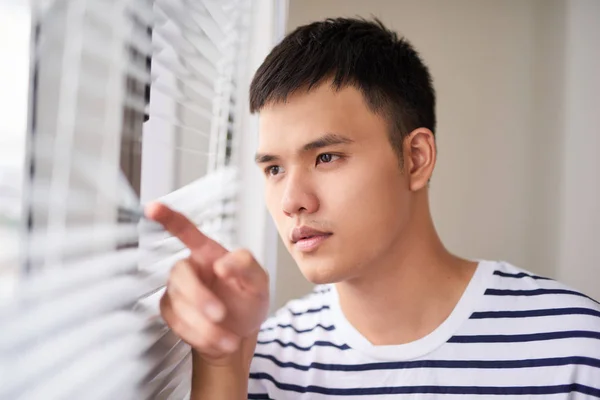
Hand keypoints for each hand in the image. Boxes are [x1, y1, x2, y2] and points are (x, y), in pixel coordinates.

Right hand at [145, 202, 269, 364]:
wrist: (241, 335)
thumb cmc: (248, 300)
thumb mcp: (259, 281)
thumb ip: (246, 266)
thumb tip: (221, 264)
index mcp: (208, 252)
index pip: (185, 230)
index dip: (168, 218)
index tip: (153, 208)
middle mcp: (189, 268)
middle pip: (179, 274)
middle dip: (198, 298)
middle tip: (220, 315)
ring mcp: (177, 291)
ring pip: (177, 303)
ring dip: (204, 325)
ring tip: (228, 338)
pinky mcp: (171, 313)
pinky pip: (176, 322)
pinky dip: (199, 335)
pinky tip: (218, 340)